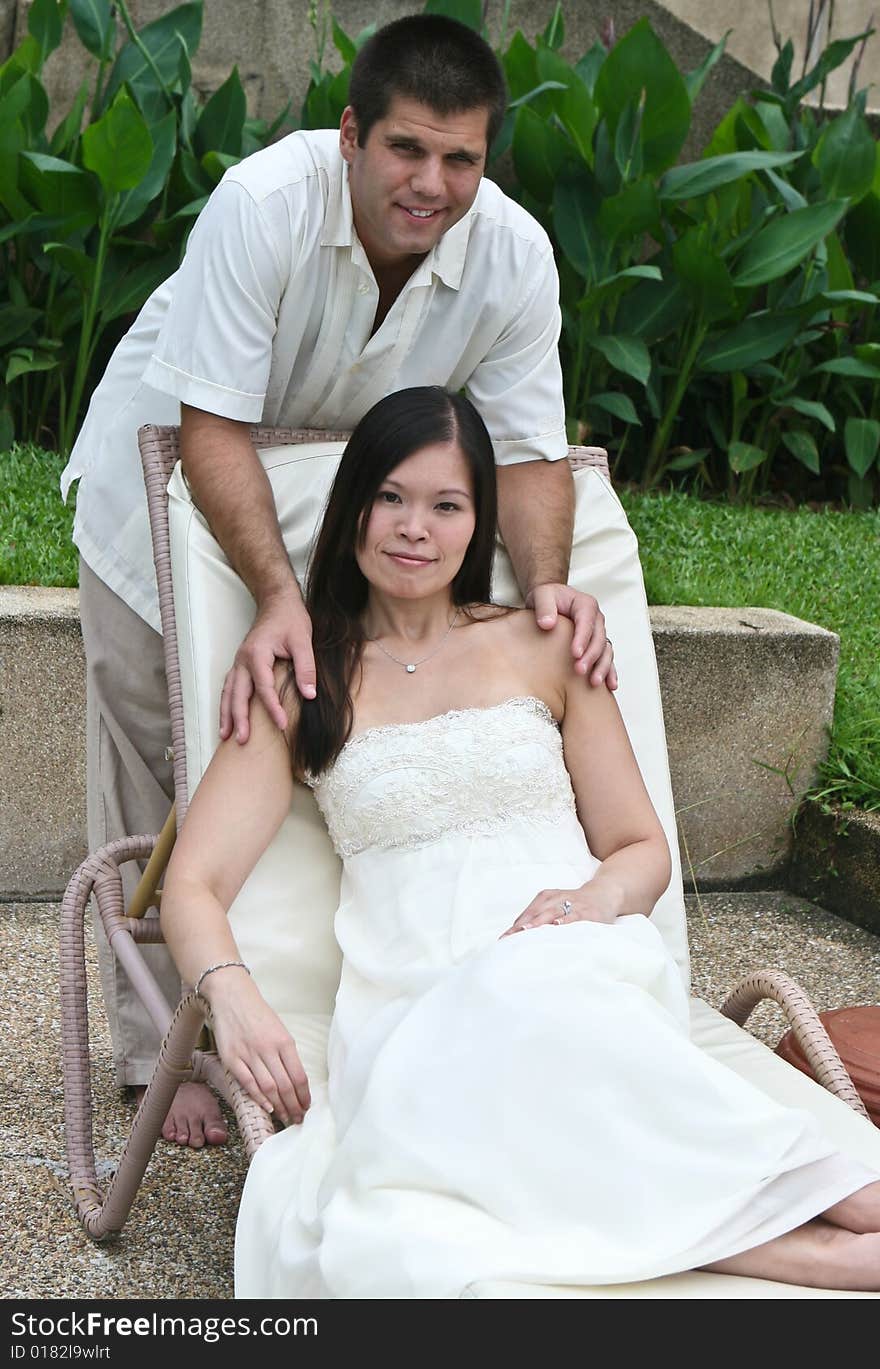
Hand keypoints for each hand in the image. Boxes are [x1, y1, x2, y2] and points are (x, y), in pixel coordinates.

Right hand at [203, 972, 310, 1125]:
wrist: (232, 997)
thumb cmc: (258, 1014)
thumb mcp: (279, 1030)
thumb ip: (286, 1053)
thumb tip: (296, 1081)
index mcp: (284, 1041)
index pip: (299, 1076)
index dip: (304, 1096)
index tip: (307, 1107)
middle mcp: (268, 1049)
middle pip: (285, 1086)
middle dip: (294, 1106)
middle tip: (298, 1119)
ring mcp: (248, 1054)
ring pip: (268, 1088)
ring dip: (279, 1107)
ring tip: (286, 1118)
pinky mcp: (231, 1058)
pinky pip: (248, 1083)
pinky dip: (259, 1098)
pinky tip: (268, 1107)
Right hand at [219, 592, 315, 742]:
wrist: (277, 601)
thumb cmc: (290, 619)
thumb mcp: (303, 640)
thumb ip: (306, 667)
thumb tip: (310, 695)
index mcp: (257, 654)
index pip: (263, 687)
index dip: (272, 708)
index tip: (282, 725)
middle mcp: (242, 659)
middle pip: (237, 694)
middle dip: (238, 719)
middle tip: (241, 741)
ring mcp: (238, 662)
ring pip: (228, 692)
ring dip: (226, 714)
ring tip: (224, 737)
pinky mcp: (240, 664)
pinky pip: (229, 687)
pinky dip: (226, 704)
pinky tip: (226, 718)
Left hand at [499, 886, 617, 936]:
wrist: (604, 894)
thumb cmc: (574, 904)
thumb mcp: (555, 906)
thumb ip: (538, 918)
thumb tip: (517, 936)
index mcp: (546, 897)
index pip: (527, 914)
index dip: (514, 928)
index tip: (503, 941)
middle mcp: (556, 898)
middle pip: (535, 914)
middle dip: (522, 927)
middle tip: (510, 939)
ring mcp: (572, 904)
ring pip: (552, 913)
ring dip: (539, 922)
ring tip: (526, 931)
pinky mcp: (587, 912)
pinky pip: (574, 916)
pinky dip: (566, 920)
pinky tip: (558, 926)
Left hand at [526, 583, 617, 689]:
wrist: (550, 602)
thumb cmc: (546, 598)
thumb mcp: (541, 595)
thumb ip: (544, 607)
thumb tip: (547, 624)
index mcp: (585, 605)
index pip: (586, 622)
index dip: (582, 638)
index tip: (574, 654)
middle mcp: (596, 619)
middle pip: (598, 639)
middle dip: (591, 656)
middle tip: (579, 671)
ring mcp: (598, 633)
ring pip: (605, 651)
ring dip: (601, 667)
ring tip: (594, 682)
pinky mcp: (596, 645)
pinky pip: (606, 658)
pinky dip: (609, 671)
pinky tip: (610, 685)